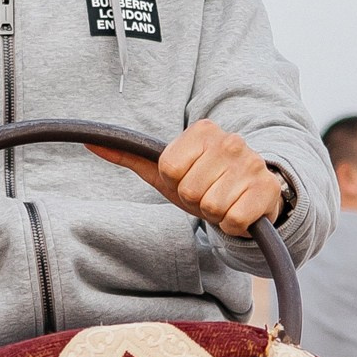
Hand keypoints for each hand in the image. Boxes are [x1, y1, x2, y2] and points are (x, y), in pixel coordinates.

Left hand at [91, 119, 285, 236]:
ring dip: (215, 213)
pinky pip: (234, 221)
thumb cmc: (204, 180)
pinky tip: (239, 211)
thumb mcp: (167, 169)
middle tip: (209, 193)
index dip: (175, 182)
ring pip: (211, 207)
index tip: (189, 179)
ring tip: (225, 201)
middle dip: (196, 200)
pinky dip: (233, 225)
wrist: (254, 192)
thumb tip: (90, 142)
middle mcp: (230, 141)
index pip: (169, 169)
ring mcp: (252, 164)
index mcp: (203, 130)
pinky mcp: (266, 190)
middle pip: (189, 190)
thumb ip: (130, 154)